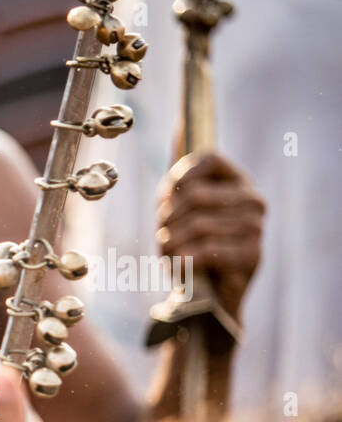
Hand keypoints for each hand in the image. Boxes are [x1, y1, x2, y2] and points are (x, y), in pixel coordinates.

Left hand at [157, 152, 264, 319]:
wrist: (205, 296)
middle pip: (194, 196)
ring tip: (170, 254)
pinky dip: (183, 260)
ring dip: (172, 243)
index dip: (176, 181)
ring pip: (196, 225)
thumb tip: (180, 125)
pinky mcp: (252, 255)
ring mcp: (256, 227)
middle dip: (168, 220)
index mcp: (237, 181)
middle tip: (164, 238)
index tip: (165, 205)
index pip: (206, 158)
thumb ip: (179, 173)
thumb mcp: (178, 208)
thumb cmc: (189, 248)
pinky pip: (205, 250)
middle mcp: (253, 199)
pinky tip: (180, 266)